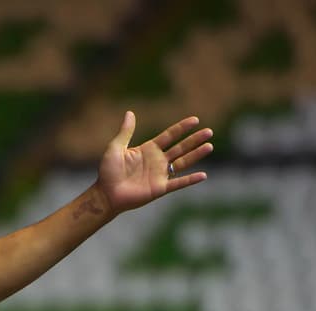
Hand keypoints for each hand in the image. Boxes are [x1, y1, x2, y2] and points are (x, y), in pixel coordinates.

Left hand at [96, 111, 212, 215]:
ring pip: (182, 162)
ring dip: (196, 155)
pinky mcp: (160, 188)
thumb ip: (125, 132)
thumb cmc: (108, 171)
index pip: (169, 136)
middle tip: (209, 131)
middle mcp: (157, 161)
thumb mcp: (116, 148)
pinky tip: (203, 175)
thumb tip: (130, 112)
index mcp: (149, 149)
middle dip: (194, 140)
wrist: (106, 194)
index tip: (195, 120)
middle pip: (180, 148)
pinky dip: (190, 180)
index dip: (182, 128)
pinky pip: (178, 183)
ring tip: (209, 146)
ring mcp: (160, 175)